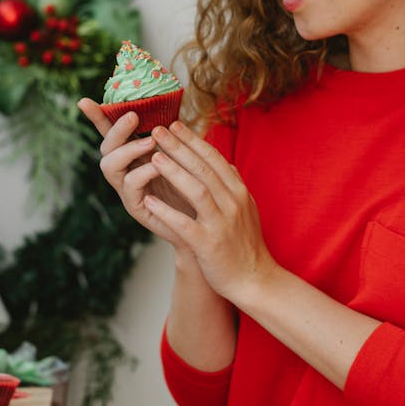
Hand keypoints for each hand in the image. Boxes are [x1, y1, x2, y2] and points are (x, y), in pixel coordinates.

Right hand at [77, 98, 194, 247]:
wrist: (205, 223)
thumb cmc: (194, 186)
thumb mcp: (184, 155)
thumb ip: (173, 136)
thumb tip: (171, 109)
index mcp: (134, 153)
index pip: (111, 131)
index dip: (98, 116)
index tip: (84, 101)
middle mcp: (125, 170)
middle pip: (106, 146)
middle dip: (115, 129)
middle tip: (133, 116)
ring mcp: (127, 189)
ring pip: (109, 165)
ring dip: (128, 150)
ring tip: (151, 142)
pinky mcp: (136, 207)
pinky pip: (130, 186)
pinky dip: (143, 173)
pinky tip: (158, 166)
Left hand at [144, 121, 277, 303]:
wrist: (255, 280)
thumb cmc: (245, 245)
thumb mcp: (246, 210)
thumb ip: (235, 186)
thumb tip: (227, 163)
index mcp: (239, 193)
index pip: (214, 159)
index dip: (193, 141)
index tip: (174, 125)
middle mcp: (233, 203)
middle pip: (204, 169)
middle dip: (179, 147)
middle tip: (157, 130)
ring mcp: (222, 224)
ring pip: (197, 191)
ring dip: (174, 173)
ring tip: (153, 158)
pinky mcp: (209, 245)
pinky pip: (186, 225)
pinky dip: (167, 212)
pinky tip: (149, 202)